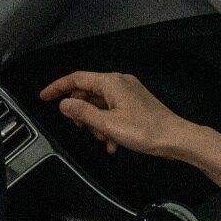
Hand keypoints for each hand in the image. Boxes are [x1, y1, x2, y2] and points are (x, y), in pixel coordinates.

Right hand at [40, 70, 190, 158]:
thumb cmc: (147, 130)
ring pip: (100, 104)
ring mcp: (128, 93)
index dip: (57, 87)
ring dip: (97, 123)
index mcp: (111, 82)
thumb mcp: (107, 124)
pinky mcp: (135, 103)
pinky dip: (108, 125)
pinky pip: (112, 110)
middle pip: (88, 92)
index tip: (45, 96)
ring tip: (103, 139)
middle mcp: (119, 83)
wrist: (175, 138)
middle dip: (82, 112)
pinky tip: (112, 142)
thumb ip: (82, 113)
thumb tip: (64, 104)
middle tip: (80, 127)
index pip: (76, 78)